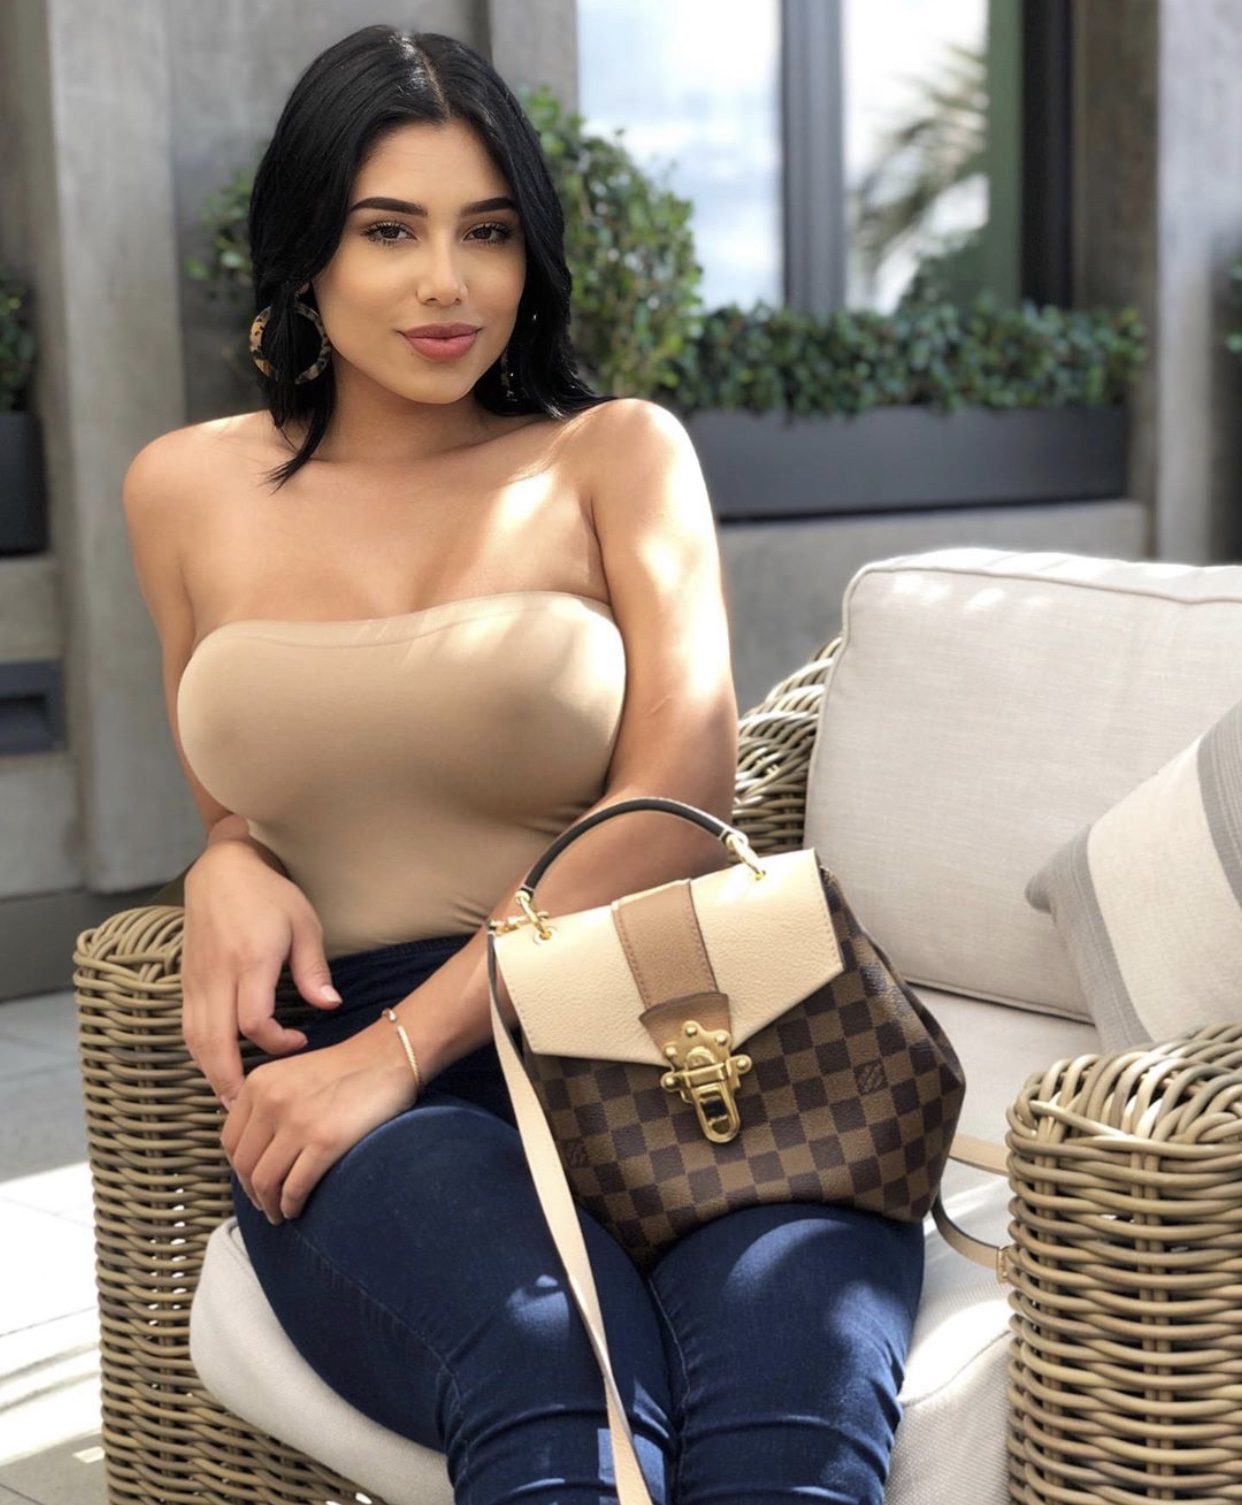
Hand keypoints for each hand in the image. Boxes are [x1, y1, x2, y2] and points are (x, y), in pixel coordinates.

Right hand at [181, 839, 342, 1109]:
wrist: (222, 870)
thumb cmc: (270, 895)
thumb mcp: (305, 925)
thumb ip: (314, 970)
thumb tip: (331, 1007)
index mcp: (250, 961)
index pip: (254, 1022)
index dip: (277, 1044)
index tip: (301, 1042)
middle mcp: (217, 975)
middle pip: (214, 1042)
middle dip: (229, 1080)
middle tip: (247, 1111)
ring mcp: (196, 980)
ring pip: (195, 1039)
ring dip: (210, 1073)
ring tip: (230, 1101)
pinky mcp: (186, 981)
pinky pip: (187, 1026)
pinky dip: (199, 1053)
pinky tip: (214, 1069)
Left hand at [222, 1016, 417, 1223]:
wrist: (389, 1057)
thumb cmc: (346, 1069)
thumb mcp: (291, 1073)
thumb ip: (266, 1102)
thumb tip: (251, 1148)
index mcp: (259, 1083)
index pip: (229, 1141)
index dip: (238, 1170)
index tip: (251, 1181)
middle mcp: (272, 1101)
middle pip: (245, 1165)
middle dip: (253, 1193)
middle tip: (266, 1206)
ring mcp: (298, 1121)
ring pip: (265, 1181)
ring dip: (271, 1206)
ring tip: (281, 1213)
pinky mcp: (326, 1140)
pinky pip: (295, 1187)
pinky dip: (292, 1205)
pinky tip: (297, 1208)